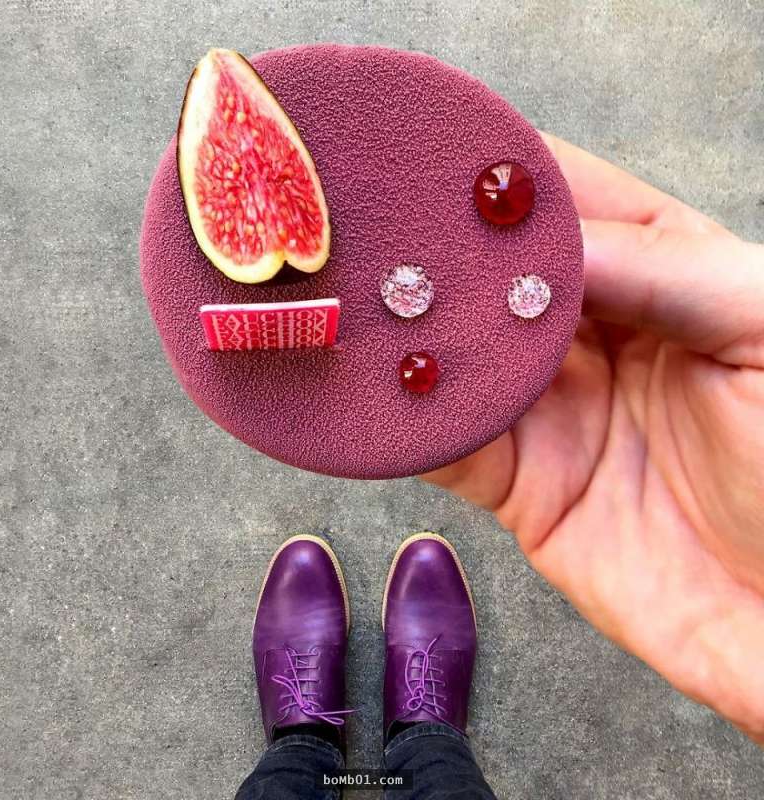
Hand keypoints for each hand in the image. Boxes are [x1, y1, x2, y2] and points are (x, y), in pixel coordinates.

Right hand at [424, 133, 763, 744]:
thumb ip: (666, 272)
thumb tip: (543, 244)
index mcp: (661, 277)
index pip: (570, 207)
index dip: (502, 179)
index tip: (433, 153)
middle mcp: (593, 338)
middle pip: (494, 281)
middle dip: (433, 252)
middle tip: (367, 226)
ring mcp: (550, 413)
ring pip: (458, 360)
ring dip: (404, 336)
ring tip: (344, 301)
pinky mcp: (520, 487)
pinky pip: (446, 447)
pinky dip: (404, 424)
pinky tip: (366, 395)